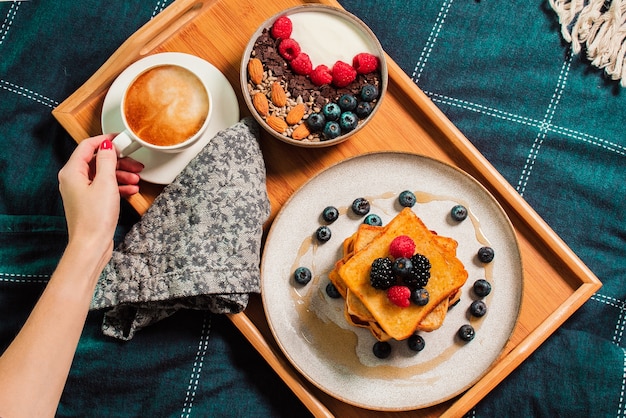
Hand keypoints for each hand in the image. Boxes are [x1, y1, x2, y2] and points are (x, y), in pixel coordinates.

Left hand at [58, 134, 142, 254]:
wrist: (92, 244)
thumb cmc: (95, 217)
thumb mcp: (105, 183)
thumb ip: (107, 161)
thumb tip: (108, 145)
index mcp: (72, 172)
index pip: (87, 146)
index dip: (105, 140)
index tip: (121, 138)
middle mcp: (73, 180)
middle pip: (97, 161)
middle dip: (118, 161)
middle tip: (135, 162)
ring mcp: (81, 191)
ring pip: (103, 174)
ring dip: (121, 174)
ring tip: (136, 178)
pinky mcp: (90, 202)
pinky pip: (104, 187)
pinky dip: (117, 186)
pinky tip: (131, 189)